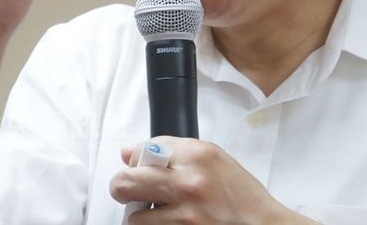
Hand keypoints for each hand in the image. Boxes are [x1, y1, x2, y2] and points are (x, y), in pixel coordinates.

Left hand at [111, 137, 313, 223]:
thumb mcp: (215, 160)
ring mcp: (184, 215)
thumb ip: (175, 152)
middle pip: (126, 182)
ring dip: (141, 217)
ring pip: (133, 218)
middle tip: (130, 192)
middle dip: (123, 187)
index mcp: (199, 155)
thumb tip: (131, 153)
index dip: (138, 159)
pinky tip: (170, 223)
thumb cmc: (243, 197)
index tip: (141, 166)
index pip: (146, 149)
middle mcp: (189, 183)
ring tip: (159, 214)